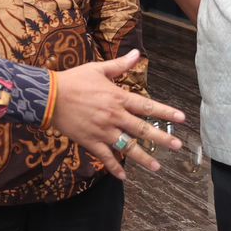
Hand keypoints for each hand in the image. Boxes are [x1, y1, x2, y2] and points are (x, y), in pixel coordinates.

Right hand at [50, 50, 184, 178]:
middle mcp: (114, 116)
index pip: (147, 106)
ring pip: (127, 147)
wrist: (49, 96)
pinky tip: (124, 177)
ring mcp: (103, 131)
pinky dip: (114, 168)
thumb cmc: (74, 80)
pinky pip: (105, 157)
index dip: (165, 112)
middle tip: (177, 146)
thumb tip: (136, 53)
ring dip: (143, 158)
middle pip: (142, 129)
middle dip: (161, 138)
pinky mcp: (90, 141)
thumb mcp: (98, 69)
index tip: (181, 118)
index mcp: (118, 98)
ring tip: (157, 167)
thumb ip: (120, 65)